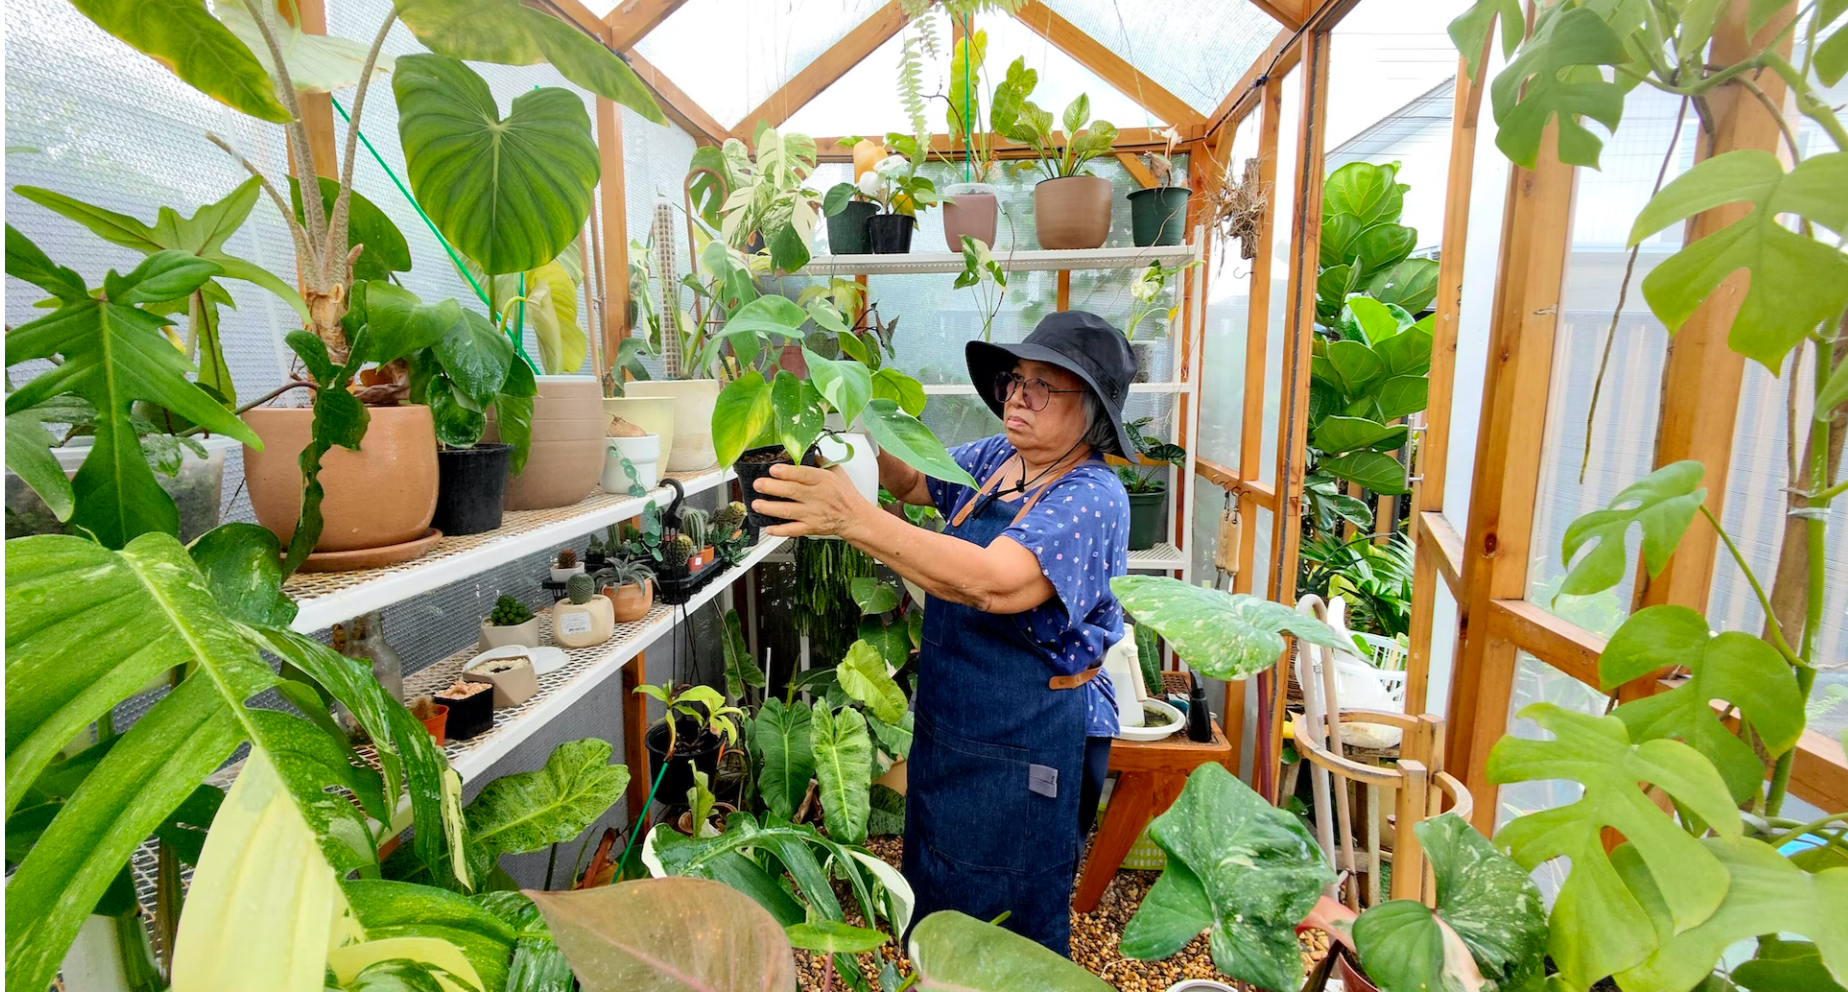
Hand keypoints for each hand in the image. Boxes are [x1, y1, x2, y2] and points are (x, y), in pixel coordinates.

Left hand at [751, 463, 872, 538]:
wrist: (855, 518)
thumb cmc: (845, 495)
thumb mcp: (837, 472)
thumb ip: (821, 461)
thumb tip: (806, 451)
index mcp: (823, 480)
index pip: (803, 474)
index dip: (787, 472)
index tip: (773, 469)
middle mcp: (817, 496)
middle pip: (792, 491)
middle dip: (772, 487)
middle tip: (758, 484)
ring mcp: (812, 513)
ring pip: (788, 510)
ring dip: (770, 508)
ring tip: (757, 504)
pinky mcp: (810, 527)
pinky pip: (793, 530)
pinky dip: (780, 530)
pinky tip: (768, 528)